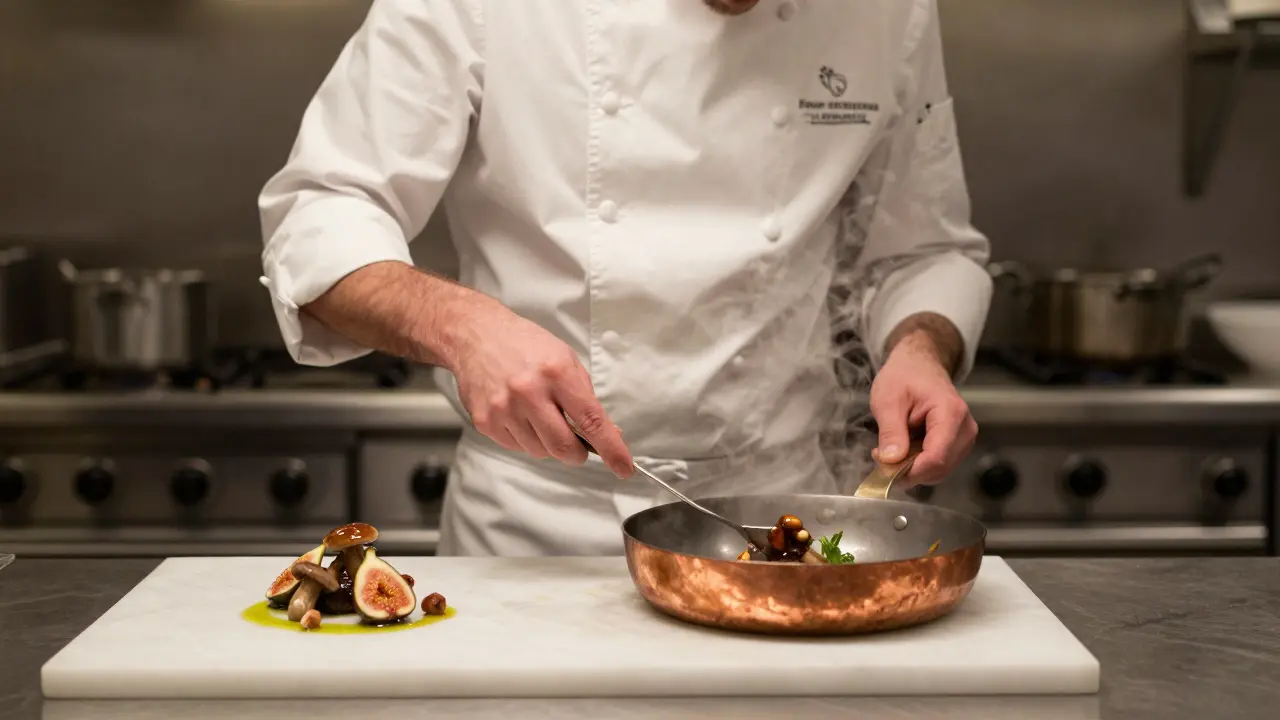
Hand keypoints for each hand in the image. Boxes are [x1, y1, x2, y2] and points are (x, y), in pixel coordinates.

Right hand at [447, 298, 632, 477]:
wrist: (476, 335)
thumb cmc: (526, 346)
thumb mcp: (565, 360)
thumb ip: (586, 398)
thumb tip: (609, 433)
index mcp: (556, 372)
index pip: (591, 420)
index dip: (611, 449)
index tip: (624, 468)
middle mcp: (529, 391)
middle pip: (563, 447)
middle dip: (577, 454)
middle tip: (577, 446)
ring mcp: (504, 408)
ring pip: (540, 451)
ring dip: (548, 444)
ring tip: (540, 416)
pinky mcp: (485, 421)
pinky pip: (517, 447)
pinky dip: (526, 439)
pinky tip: (521, 416)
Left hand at [868, 330, 976, 485]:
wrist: (918, 364)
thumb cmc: (903, 377)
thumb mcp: (888, 400)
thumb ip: (891, 431)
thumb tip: (891, 461)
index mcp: (951, 413)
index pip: (936, 457)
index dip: (910, 471)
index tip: (884, 467)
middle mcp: (965, 429)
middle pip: (939, 468)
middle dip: (908, 470)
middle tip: (881, 457)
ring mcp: (964, 438)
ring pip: (939, 471)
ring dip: (912, 468)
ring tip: (892, 448)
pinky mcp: (958, 444)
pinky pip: (939, 465)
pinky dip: (919, 464)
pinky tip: (904, 449)